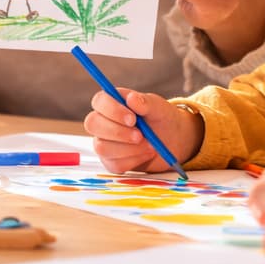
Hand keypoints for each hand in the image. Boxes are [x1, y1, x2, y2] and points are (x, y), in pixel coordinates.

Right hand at [83, 88, 202, 172]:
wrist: (172, 141)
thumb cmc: (161, 119)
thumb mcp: (159, 108)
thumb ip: (146, 102)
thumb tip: (132, 98)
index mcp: (111, 102)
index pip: (99, 101)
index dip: (112, 110)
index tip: (132, 118)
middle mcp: (103, 121)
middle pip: (92, 124)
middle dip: (117, 132)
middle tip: (140, 136)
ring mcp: (104, 142)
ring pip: (102, 147)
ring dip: (128, 149)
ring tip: (150, 145)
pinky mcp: (111, 161)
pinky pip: (114, 165)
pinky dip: (134, 161)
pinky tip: (146, 154)